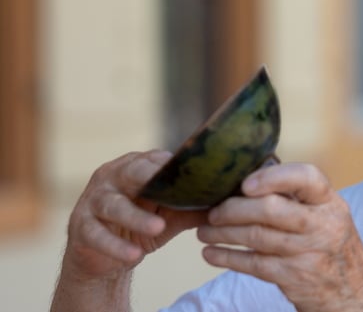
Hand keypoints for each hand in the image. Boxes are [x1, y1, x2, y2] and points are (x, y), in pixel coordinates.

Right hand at [61, 150, 206, 280]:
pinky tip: (134, 255)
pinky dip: (116, 246)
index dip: (175, 168)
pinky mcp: (81, 226)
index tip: (199, 174)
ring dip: (136, 217)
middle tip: (171, 189)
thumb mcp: (170, 216)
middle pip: (132, 173)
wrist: (107, 256)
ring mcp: (94, 199)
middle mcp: (113, 176)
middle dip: (150, 178)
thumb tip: (228, 204)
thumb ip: (193, 209)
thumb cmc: (142, 224)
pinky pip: (97, 235)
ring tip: (158, 228)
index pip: (157, 160)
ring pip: (114, 205)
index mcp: (137, 166)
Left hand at [197, 163, 362, 311]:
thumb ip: (301, 200)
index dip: (274, 177)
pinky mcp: (294, 277)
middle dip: (234, 208)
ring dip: (223, 233)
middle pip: (272, 209)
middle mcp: (323, 225)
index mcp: (331, 203)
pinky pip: (254, 264)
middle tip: (213, 210)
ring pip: (257, 236)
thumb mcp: (330, 218)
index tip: (246, 182)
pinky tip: (212, 254)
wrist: (355, 297)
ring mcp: (309, 253)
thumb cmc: (333, 251)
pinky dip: (228, 257)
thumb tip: (252, 180)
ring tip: (204, 230)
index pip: (307, 177)